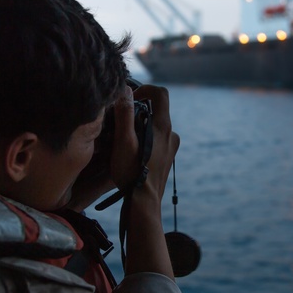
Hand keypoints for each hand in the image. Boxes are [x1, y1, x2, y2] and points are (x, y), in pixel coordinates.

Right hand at [110, 84, 179, 201]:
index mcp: (163, 127)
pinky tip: (132, 154)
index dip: (144, 89)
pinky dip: (145, 140)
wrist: (144, 203)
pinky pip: (157, 140)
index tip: (129, 100)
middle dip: (138, 111)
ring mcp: (171, 147)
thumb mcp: (123, 142)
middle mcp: (171, 134)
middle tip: (120, 124)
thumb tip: (124, 90)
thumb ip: (124, 114)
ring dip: (141, 127)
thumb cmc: (132, 173)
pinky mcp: (168, 158)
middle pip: (157, 110)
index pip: (160, 93)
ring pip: (156, 126)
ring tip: (124, 141)